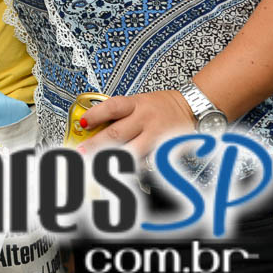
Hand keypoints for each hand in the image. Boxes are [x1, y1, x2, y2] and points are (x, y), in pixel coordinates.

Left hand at [78, 91, 195, 158]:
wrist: (191, 107)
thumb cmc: (160, 105)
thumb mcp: (138, 101)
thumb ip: (119, 114)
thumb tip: (93, 126)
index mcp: (136, 104)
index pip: (112, 107)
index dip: (95, 115)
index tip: (82, 123)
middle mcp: (146, 119)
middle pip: (117, 133)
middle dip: (96, 144)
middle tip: (81, 150)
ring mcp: (156, 136)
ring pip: (131, 151)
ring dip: (112, 159)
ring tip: (95, 164)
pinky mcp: (166, 151)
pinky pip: (146, 162)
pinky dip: (133, 166)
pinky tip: (122, 171)